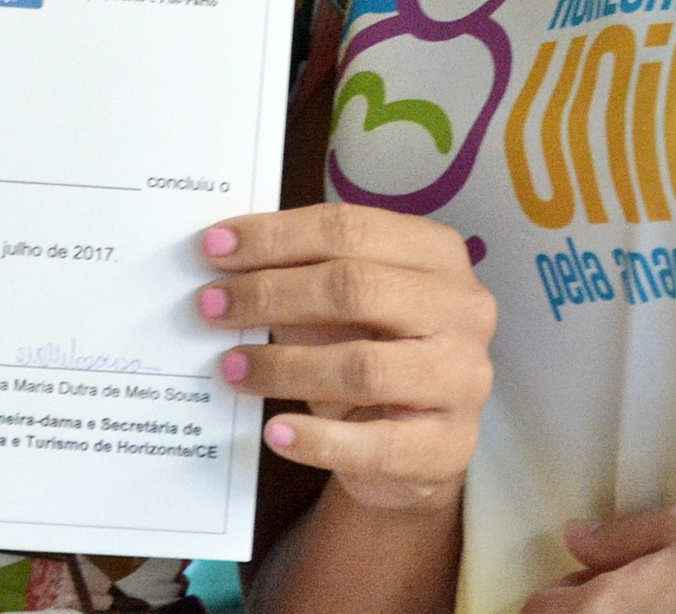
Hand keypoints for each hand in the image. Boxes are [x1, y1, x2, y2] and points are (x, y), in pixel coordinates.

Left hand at [199, 203, 494, 514]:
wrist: (416, 447)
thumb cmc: (372, 354)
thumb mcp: (342, 308)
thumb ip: (299, 278)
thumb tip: (225, 264)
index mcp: (437, 254)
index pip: (349, 229)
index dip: (276, 235)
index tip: (214, 246)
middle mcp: (463, 308)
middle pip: (355, 287)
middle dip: (271, 293)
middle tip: (210, 306)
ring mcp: (464, 378)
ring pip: (364, 366)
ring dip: (284, 366)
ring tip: (232, 368)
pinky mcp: (450, 446)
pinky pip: (376, 445)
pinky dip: (317, 439)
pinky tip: (275, 432)